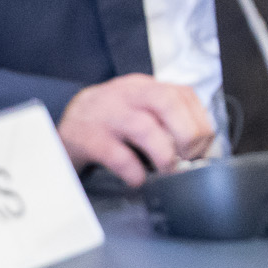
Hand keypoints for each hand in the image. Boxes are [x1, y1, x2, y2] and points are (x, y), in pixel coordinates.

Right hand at [58, 75, 216, 185]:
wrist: (63, 128)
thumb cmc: (108, 123)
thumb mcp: (138, 111)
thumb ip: (166, 121)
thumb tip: (202, 149)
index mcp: (143, 87)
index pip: (182, 94)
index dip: (200, 122)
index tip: (204, 147)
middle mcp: (126, 95)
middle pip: (166, 102)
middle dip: (187, 132)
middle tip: (189, 157)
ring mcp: (105, 114)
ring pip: (143, 126)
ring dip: (164, 153)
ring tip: (168, 170)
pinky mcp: (87, 138)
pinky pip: (116, 154)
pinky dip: (133, 170)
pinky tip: (138, 179)